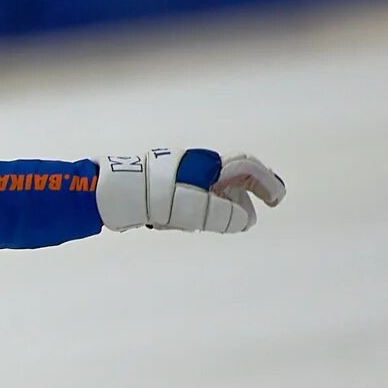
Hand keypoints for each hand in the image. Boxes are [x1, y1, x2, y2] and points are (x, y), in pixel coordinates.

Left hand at [96, 149, 285, 232]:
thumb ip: (220, 214)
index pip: (246, 169)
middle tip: (251, 216)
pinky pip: (192, 196)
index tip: (276, 199)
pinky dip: (202, 208)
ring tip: (228, 222)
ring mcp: (181, 176)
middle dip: (246, 195)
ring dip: (224, 204)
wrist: (111, 194)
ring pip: (211, 189)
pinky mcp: (166, 187)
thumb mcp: (191, 210)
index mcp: (207, 166)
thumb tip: (245, 219)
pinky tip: (192, 222)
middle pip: (231, 178)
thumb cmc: (152, 197)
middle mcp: (196, 167)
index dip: (266, 182)